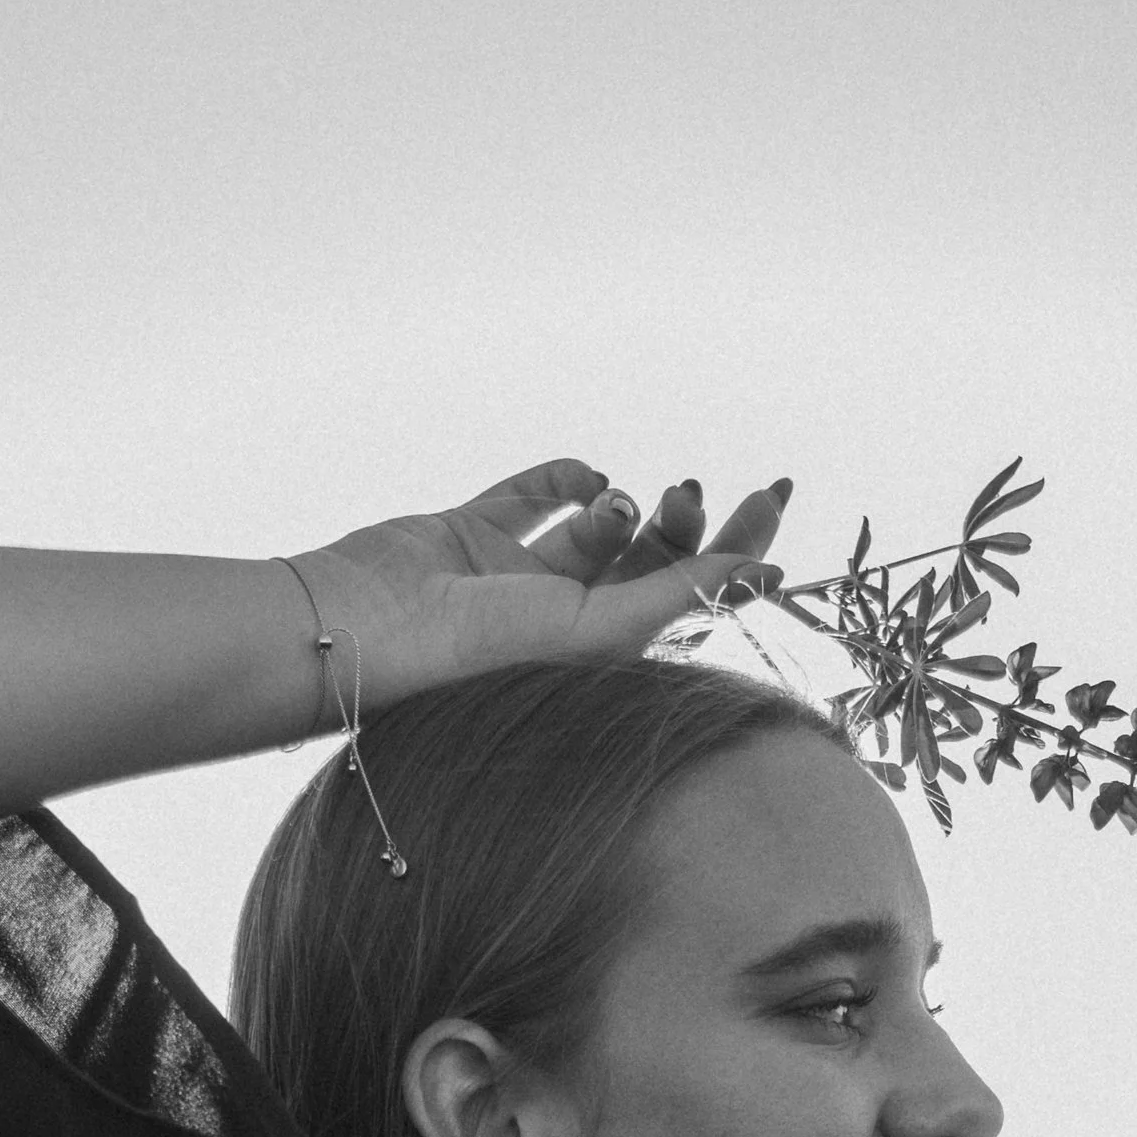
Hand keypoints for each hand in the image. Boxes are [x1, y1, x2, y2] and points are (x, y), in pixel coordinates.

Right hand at [289, 460, 788, 715]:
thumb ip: (679, 593)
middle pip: (651, 562)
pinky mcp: (472, 535)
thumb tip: (766, 569)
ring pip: (598, 528)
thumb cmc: (479, 656)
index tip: (772, 500)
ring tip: (622, 505)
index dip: (735, 553)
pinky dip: (568, 477)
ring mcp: (517, 578)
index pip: (687, 602)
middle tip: (694, 486)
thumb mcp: (598, 629)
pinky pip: (533, 496)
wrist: (365, 630)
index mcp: (601, 659)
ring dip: (624, 507)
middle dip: (684, 521)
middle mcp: (564, 622)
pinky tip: (588, 480)